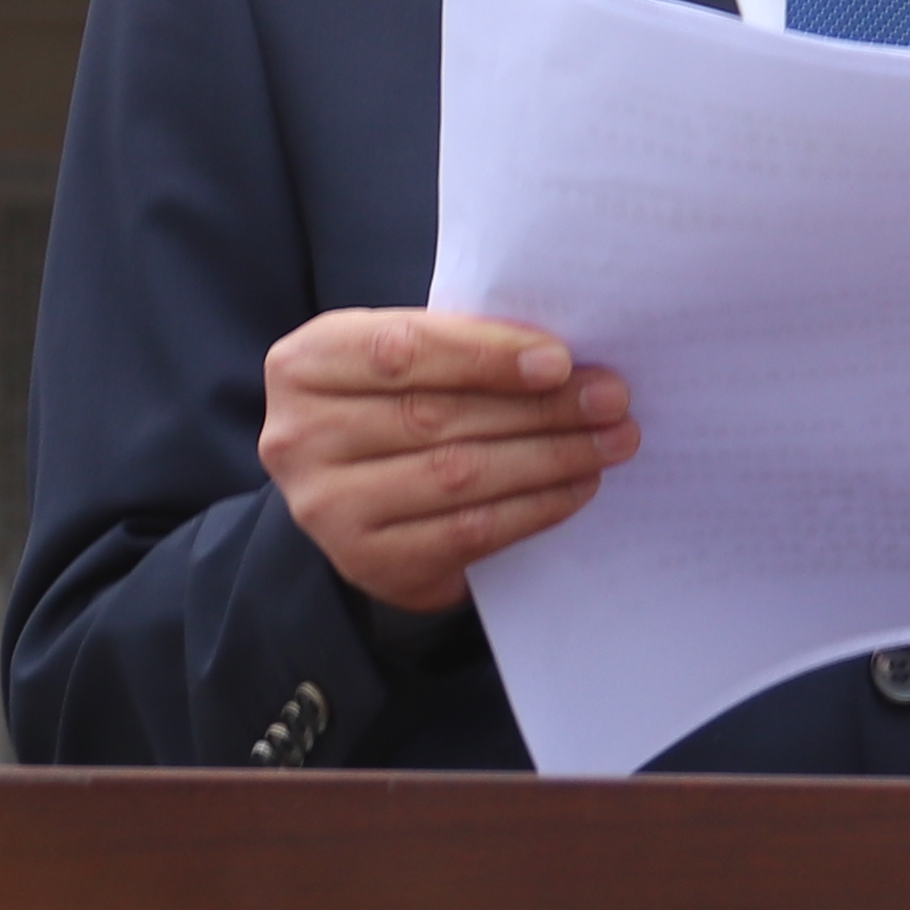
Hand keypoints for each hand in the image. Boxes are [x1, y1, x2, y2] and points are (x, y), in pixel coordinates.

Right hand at [262, 310, 639, 617]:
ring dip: (548, 457)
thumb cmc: (390, 405)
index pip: (401, 351)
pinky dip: (533, 507)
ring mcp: (326, 507)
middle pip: (437, 416)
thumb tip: (563, 360)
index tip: (559, 360)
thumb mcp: (401, 360)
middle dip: (538, 407)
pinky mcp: (368, 562)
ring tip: (609, 441)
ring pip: (457, 474)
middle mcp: (299, 437)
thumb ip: (455, 347)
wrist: (350, 494)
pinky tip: (576, 486)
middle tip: (610, 400)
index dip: (485, 355)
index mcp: (304, 365)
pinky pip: (468, 531)